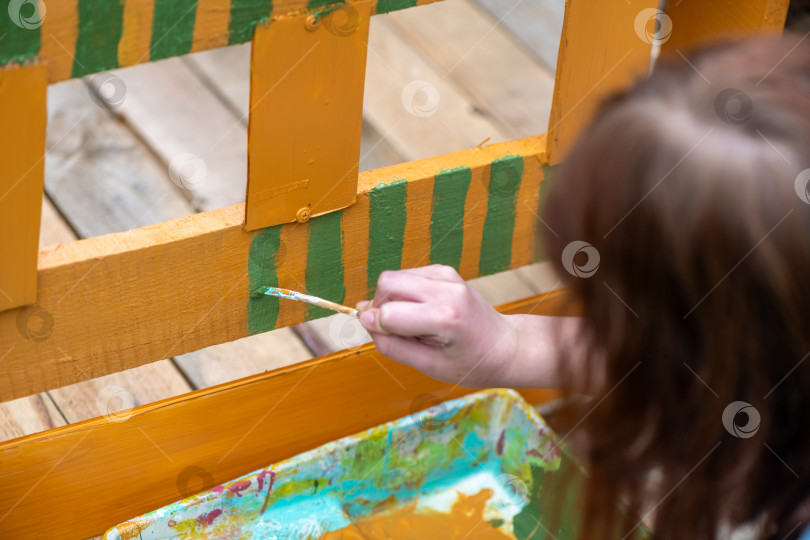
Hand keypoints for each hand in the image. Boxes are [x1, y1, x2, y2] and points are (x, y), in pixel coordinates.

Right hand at [357, 265, 519, 387]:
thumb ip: (392, 345)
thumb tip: (364, 319)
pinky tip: (422, 313)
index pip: (390, 313)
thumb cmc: (470, 363)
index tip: (384, 339)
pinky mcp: (444, 270)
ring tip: (415, 324)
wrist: (504, 346)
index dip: (377, 326)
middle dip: (380, 307)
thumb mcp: (429, 367)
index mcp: (447, 317)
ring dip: (392, 301)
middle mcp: (448, 289)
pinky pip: (406, 276)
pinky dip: (404, 295)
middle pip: (387, 283)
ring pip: (393, 277)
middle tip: (396, 331)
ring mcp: (446, 275)